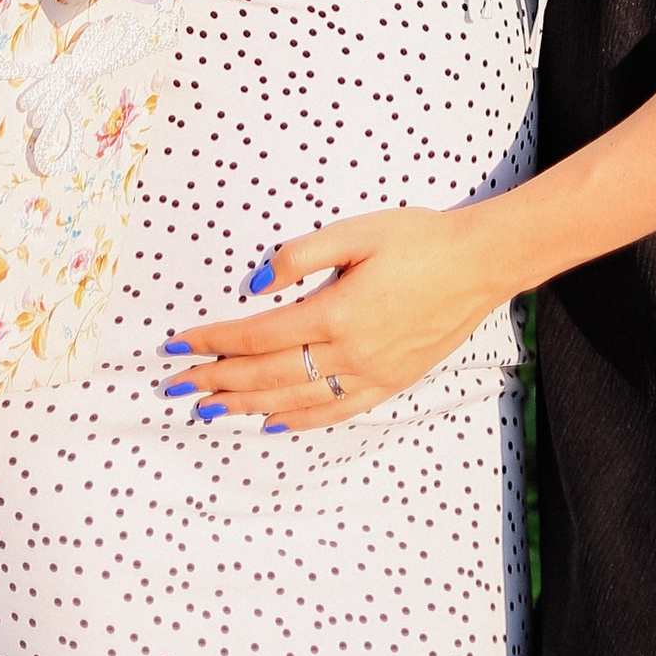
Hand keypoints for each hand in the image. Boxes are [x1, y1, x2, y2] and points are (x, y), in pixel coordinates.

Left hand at [165, 207, 511, 430]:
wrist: (480, 263)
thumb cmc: (419, 237)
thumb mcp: (357, 231)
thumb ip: (301, 256)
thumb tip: (255, 284)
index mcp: (335, 312)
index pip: (257, 336)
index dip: (212, 341)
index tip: (176, 345)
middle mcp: (349, 352)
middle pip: (267, 375)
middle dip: (216, 380)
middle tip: (174, 387)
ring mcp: (371, 373)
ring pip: (295, 400)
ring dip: (246, 406)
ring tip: (208, 409)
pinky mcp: (391, 383)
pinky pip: (336, 411)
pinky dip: (300, 422)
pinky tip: (273, 423)